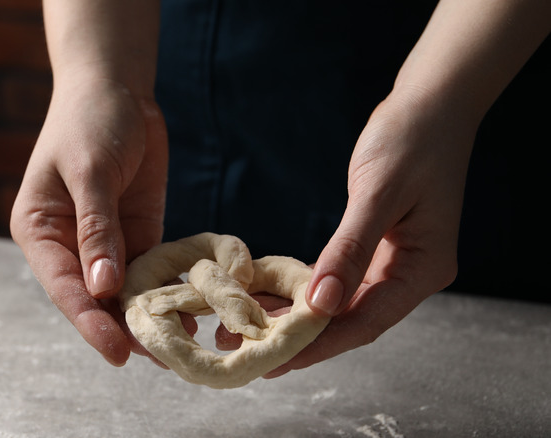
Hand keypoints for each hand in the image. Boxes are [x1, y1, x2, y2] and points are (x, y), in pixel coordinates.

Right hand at [10, 79, 167, 365]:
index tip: (117, 351)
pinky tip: (189, 310)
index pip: (63, 286)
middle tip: (159, 358)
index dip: (89, 321)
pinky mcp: (137, 234)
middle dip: (122, 327)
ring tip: (180, 345)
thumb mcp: (90, 171)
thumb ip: (96, 228)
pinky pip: (150, 271)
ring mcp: (105, 242)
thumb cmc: (89, 121)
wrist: (117, 89)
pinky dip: (166, 291)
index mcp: (40, 231)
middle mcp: (69, 245)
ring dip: (148, 315)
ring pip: (123, 291)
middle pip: (93, 298)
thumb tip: (103, 288)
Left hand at [214, 89, 474, 374]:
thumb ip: (350, 250)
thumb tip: (320, 304)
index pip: (367, 321)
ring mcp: (395, 262)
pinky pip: (338, 279)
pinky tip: (269, 297)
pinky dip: (304, 290)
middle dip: (300, 339)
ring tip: (246, 330)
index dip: (320, 345)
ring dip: (296, 317)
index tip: (276, 361)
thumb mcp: (378, 193)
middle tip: (248, 353)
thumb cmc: (411, 140)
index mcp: (424, 268)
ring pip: (340, 304)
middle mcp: (412, 274)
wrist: (432, 103)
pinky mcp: (377, 248)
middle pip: (351, 321)